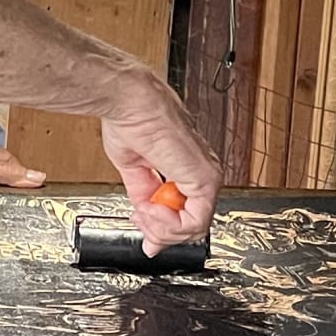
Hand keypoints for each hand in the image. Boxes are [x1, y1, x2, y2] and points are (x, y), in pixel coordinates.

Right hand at [98, 73, 220, 252]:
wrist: (128, 103)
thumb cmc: (130, 121)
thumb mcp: (134, 169)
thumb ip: (143, 195)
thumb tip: (144, 218)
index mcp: (189, 169)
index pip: (187, 213)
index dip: (162, 227)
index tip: (140, 224)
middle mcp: (203, 173)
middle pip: (192, 226)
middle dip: (159, 231)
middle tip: (139, 219)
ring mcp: (207, 177)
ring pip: (194, 229)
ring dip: (161, 228)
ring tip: (143, 210)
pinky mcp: (205, 180)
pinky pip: (194, 223)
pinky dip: (168, 225)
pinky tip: (151, 208)